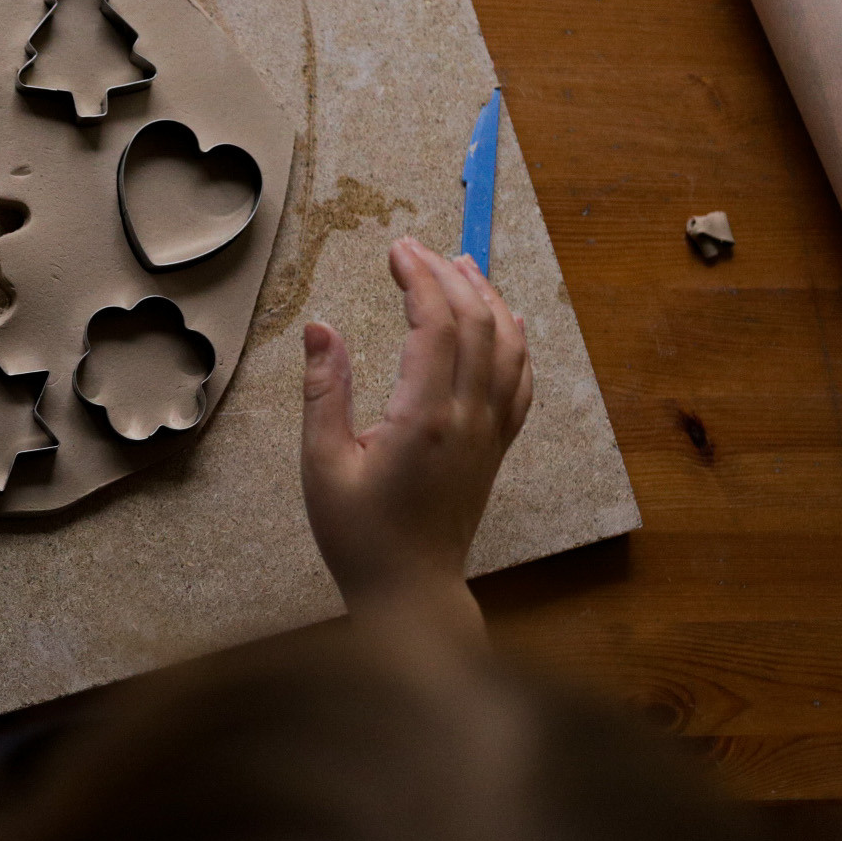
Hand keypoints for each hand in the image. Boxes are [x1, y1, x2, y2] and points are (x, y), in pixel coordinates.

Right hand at [299, 239, 532, 628]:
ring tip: (463, 266)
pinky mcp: (496, 448)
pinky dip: (517, 341)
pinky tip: (507, 321)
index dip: (419, 277)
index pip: (434, 324)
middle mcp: (468, 419)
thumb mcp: (323, 463)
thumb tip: (320, 327)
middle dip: (449, 275)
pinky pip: (521, 382)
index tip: (397, 249)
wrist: (410, 591)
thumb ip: (324, 390)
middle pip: (477, 323)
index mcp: (424, 417)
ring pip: (508, 346)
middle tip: (417, 249)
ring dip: (488, 299)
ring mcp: (490, 433)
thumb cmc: (360, 535)